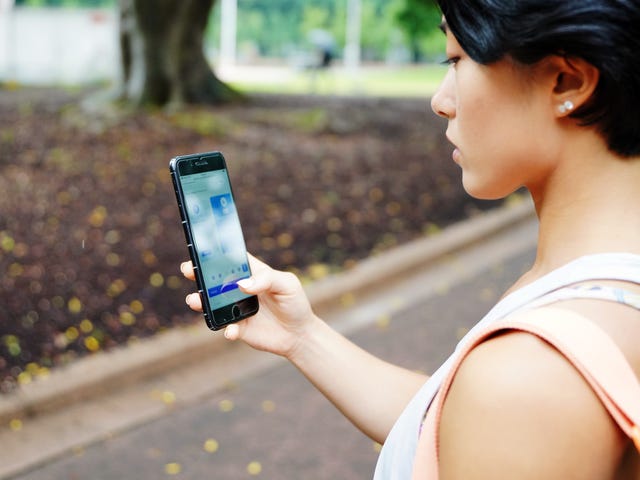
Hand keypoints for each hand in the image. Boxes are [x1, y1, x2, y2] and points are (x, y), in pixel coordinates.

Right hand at [180, 254, 317, 358]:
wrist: (300, 335)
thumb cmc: (294, 303)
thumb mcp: (286, 284)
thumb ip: (267, 279)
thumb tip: (242, 284)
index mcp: (251, 273)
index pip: (230, 259)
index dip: (215, 254)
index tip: (200, 250)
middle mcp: (240, 290)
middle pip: (214, 280)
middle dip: (198, 274)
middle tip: (188, 270)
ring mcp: (236, 309)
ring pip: (212, 304)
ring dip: (200, 302)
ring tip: (194, 300)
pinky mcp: (239, 328)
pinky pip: (226, 327)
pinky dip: (226, 329)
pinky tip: (231, 330)